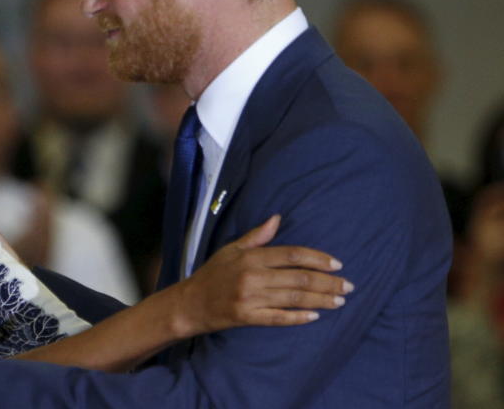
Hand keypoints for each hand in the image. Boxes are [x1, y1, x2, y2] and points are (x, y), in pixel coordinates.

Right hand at [172, 214, 352, 336]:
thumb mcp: (231, 249)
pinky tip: (315, 316)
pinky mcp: (247, 318)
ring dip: (320, 299)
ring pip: (293, 298)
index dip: (317, 259)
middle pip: (298, 277)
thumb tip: (277, 218)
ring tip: (340, 301)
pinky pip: (278, 318)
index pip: (291, 255)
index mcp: (250, 257)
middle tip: (348, 286)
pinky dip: (298, 317)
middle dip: (327, 282)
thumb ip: (256, 236)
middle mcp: (252, 276)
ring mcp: (250, 298)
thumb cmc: (212, 274)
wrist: (189, 303)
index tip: (337, 264)